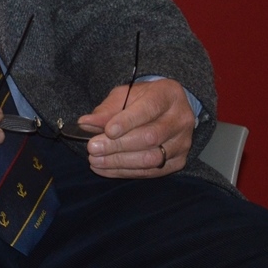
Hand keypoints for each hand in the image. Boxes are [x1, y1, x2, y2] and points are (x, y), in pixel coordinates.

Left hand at [78, 78, 195, 177]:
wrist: (167, 110)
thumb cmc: (142, 100)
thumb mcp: (124, 96)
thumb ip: (107, 110)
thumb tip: (85, 123)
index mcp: (168, 95)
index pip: (149, 109)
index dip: (127, 122)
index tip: (107, 131)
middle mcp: (180, 119)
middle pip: (150, 137)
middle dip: (118, 145)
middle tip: (93, 148)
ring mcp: (182, 142)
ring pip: (152, 158)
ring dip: (120, 162)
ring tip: (95, 160)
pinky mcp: (179, 161)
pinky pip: (152, 172)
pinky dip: (126, 172)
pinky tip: (106, 169)